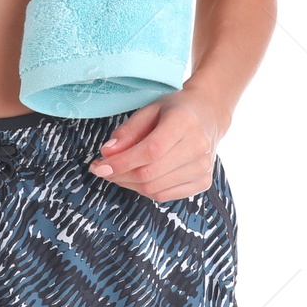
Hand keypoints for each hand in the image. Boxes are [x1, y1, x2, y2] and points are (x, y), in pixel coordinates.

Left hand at [87, 86, 228, 202]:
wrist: (208, 116)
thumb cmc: (175, 110)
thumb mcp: (149, 110)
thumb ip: (127, 131)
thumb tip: (107, 154)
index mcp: (184, 122)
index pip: (149, 151)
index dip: (122, 162)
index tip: (99, 166)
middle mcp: (198, 147)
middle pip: (150, 173)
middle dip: (120, 175)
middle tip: (103, 169)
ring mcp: (203, 167)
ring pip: (156, 189)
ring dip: (129, 184)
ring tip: (118, 173)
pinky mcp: (203, 181)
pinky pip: (166, 196)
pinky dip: (145, 190)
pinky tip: (136, 178)